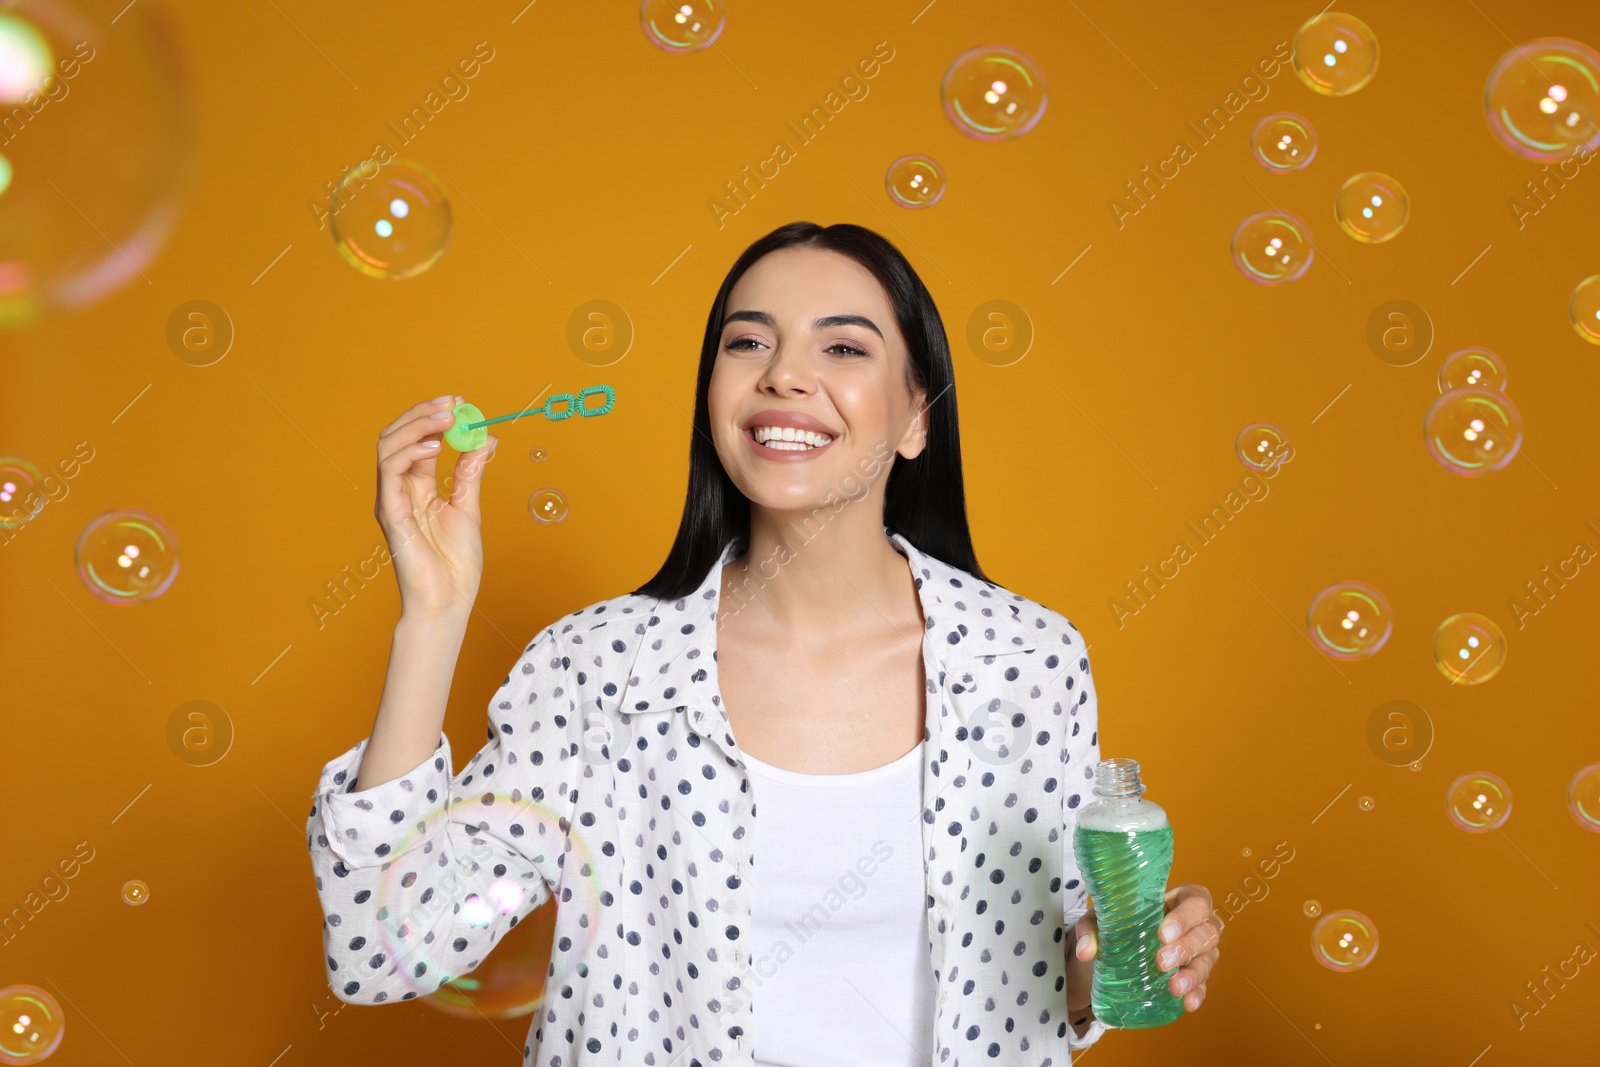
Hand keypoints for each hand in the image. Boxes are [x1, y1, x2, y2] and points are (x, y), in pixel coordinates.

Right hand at [374, 395, 497, 618]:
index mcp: (417, 488)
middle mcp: (399, 490)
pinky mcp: (390, 513)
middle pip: (398, 436)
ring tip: (447, 417)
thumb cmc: (454, 565)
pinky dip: (410, 452)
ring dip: (417, 425)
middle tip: (454, 403)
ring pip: (388, 447)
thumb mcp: (469, 509)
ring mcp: (391, 500)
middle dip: (424, 413)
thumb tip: (486, 439)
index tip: (462, 403)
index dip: (436, 418)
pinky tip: (435, 446)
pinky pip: (390, 472)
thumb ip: (471, 474)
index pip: (418, 440)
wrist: (447, 602)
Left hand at [1071, 883, 1220, 1012]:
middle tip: (1161, 962)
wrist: (1114, 951)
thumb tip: (1086, 951)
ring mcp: (1199, 951)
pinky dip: (1197, 993)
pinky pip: (1204, 985)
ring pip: (1208, 959)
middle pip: (1207, 932)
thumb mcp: (1101, 919)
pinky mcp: (1195, 975)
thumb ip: (1091, 929)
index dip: (1186, 916)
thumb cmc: (1118, 923)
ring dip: (1193, 974)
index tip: (1163, 934)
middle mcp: (1196, 924)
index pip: (1196, 900)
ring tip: (1174, 987)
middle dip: (1186, 948)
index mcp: (1178, 899)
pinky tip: (1187, 1003)